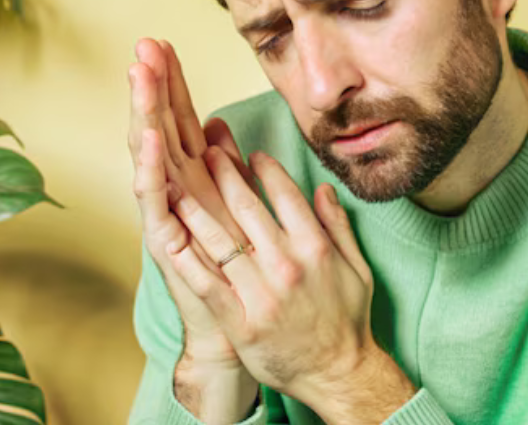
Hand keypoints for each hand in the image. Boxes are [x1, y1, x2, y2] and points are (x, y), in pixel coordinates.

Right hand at [128, 38, 258, 420]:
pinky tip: (148, 138)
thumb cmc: (241, 279)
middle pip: (161, 129)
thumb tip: (219, 127)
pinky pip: (156, 202)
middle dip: (152, 87)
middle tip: (144, 44)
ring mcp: (167, 218)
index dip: (173, 84)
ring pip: (151, 157)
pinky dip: (150, 169)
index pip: (181, 122)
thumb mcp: (240, 212)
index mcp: (196, 182)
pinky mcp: (165, 245)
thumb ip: (230, 170)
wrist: (234, 336)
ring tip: (139, 76)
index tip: (164, 42)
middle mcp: (175, 195)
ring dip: (144, 115)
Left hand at [172, 146, 415, 421]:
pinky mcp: (241, 321)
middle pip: (247, 210)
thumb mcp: (357, 268)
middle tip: (205, 153)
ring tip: (176, 186)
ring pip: (221, 242)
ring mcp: (262, 293)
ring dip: (195, 211)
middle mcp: (287, 265)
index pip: (285, 196)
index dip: (263, 170)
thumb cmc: (348, 320)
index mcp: (314, 248)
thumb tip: (324, 189)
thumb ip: (338, 226)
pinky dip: (188, 261)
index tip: (248, 155)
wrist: (338, 373)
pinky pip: (208, 285)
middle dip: (223, 176)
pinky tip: (170, 240)